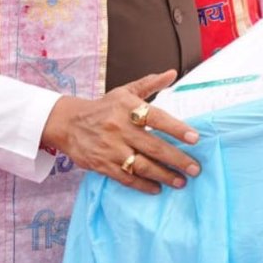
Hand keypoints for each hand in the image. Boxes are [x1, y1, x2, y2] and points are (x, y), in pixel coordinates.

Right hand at [39, 70, 199, 194]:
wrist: (67, 123)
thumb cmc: (103, 107)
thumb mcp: (124, 92)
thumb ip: (150, 84)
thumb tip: (172, 73)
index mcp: (127, 108)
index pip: (156, 118)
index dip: (176, 128)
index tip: (195, 139)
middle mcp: (119, 129)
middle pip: (153, 147)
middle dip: (177, 159)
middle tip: (196, 168)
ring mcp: (110, 149)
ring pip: (141, 165)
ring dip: (163, 175)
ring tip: (181, 182)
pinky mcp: (101, 165)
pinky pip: (125, 178)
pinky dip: (142, 185)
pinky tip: (157, 188)